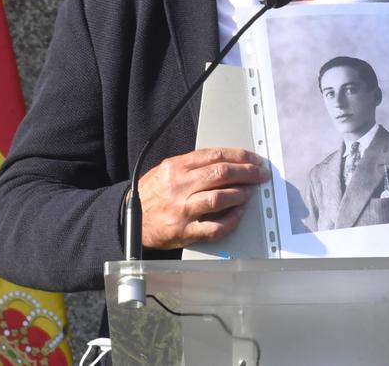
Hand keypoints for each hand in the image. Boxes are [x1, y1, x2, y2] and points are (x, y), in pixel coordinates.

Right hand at [138, 147, 269, 249]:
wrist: (129, 219)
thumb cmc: (151, 194)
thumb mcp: (166, 170)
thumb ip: (192, 165)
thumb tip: (224, 162)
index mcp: (175, 167)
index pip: (214, 156)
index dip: (239, 156)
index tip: (253, 159)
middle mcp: (179, 186)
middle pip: (220, 174)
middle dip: (246, 173)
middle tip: (259, 174)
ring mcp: (182, 210)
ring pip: (219, 198)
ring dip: (240, 194)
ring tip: (249, 192)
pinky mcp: (184, 231)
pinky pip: (214, 227)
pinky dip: (230, 220)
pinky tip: (238, 214)